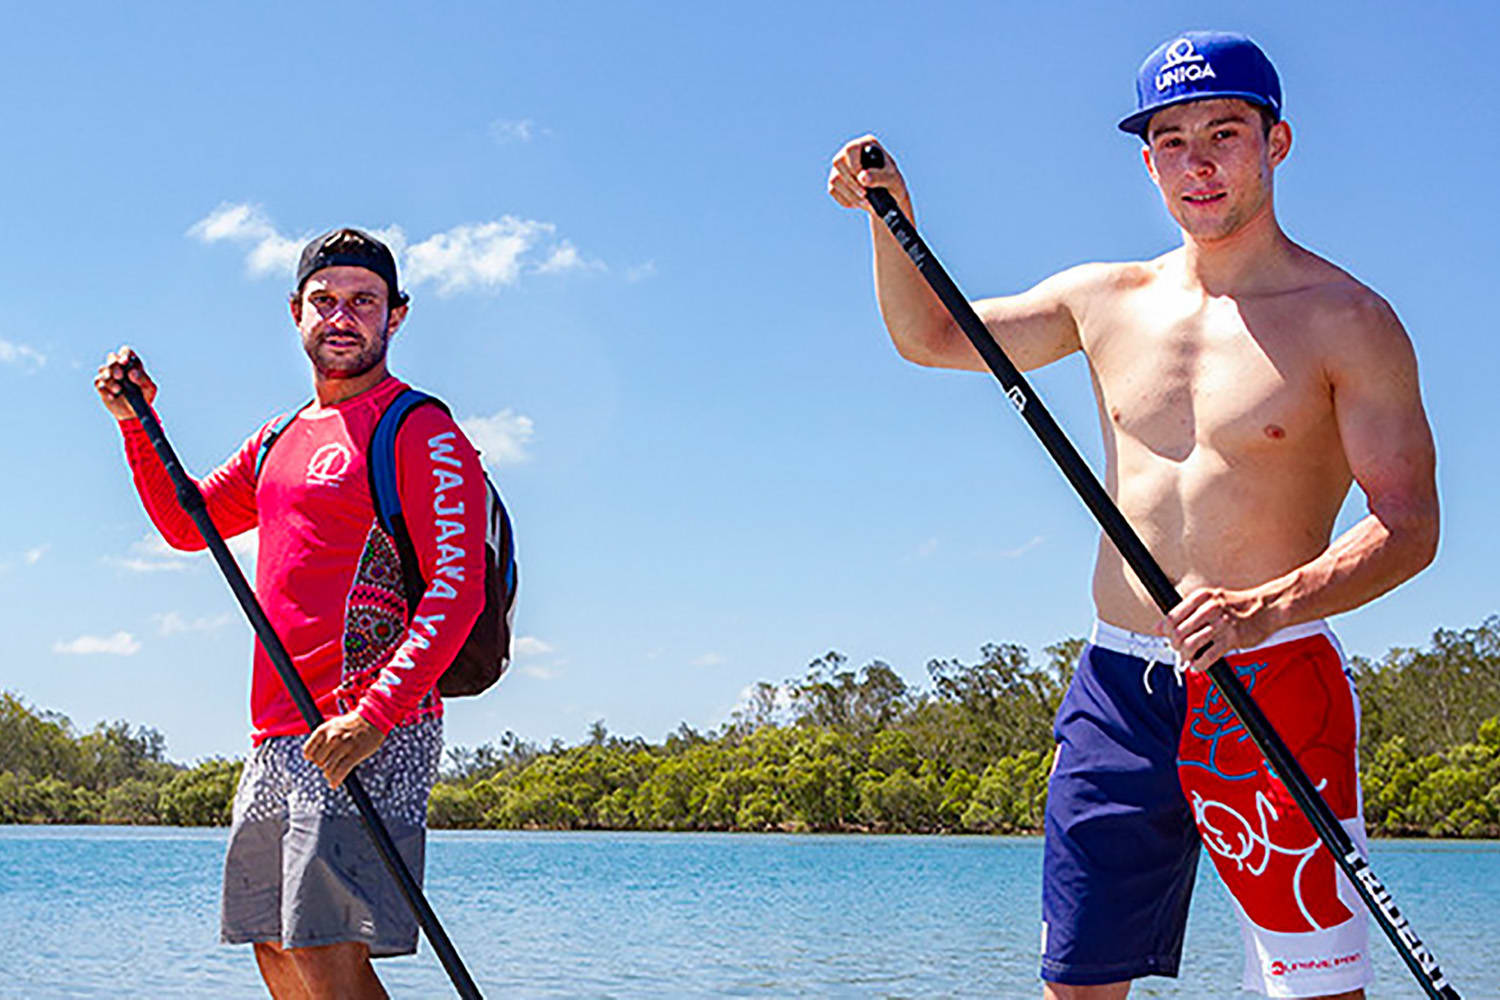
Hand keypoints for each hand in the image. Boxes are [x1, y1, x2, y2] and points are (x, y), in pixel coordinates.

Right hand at [94, 345, 156, 419]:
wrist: (134, 413)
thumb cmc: (144, 397)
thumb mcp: (149, 389)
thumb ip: (143, 379)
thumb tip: (132, 372)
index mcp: (132, 364)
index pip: (126, 351)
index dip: (124, 354)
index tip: (124, 362)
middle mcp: (119, 367)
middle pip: (112, 357)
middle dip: (114, 365)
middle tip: (120, 376)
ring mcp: (109, 376)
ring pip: (103, 369)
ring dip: (110, 379)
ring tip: (118, 390)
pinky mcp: (102, 386)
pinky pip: (98, 383)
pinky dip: (105, 389)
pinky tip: (112, 396)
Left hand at [303, 711, 385, 788]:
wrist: (373, 718)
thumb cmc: (352, 723)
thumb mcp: (334, 724)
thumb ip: (322, 738)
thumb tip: (311, 756)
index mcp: (324, 730)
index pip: (308, 750)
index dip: (311, 757)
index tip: (314, 759)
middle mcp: (332, 738)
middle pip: (318, 761)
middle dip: (322, 765)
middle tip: (328, 765)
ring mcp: (343, 746)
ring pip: (329, 768)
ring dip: (329, 775)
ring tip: (331, 776)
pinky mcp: (355, 754)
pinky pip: (341, 771)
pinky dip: (336, 780)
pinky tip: (334, 784)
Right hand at [827, 134, 913, 217]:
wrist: (887, 197)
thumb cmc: (892, 184)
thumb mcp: (892, 180)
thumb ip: (879, 177)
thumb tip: (862, 177)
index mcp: (866, 145)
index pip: (851, 148)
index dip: (854, 164)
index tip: (863, 180)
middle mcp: (850, 153)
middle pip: (838, 162)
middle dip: (851, 182)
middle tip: (865, 194)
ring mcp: (841, 167)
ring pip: (834, 179)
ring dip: (850, 194)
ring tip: (866, 201)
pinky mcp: (835, 182)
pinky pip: (833, 191)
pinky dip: (847, 200)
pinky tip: (859, 201)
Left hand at [1159, 587, 1276, 671]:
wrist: (1268, 607)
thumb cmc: (1237, 605)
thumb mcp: (1209, 601)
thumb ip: (1184, 612)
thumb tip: (1157, 628)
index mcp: (1201, 597)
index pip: (1171, 617)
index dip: (1166, 632)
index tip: (1168, 638)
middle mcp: (1209, 609)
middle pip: (1178, 633)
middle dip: (1175, 646)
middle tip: (1180, 650)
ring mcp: (1221, 624)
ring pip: (1189, 646)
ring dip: (1185, 657)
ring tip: (1188, 659)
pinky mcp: (1232, 639)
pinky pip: (1207, 657)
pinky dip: (1198, 665)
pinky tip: (1198, 665)